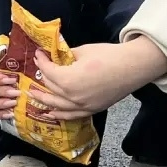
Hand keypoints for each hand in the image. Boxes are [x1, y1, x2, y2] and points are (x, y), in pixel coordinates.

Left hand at [29, 38, 166, 120]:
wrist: (133, 67)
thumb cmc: (109, 56)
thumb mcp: (83, 51)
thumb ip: (66, 56)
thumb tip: (58, 57)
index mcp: (68, 80)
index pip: (48, 71)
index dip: (41, 61)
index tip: (38, 55)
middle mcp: (72, 96)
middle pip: (50, 88)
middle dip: (41, 78)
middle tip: (36, 71)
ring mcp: (82, 106)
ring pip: (57, 105)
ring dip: (43, 100)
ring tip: (32, 96)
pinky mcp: (92, 109)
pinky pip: (71, 115)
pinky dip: (59, 114)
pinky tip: (51, 113)